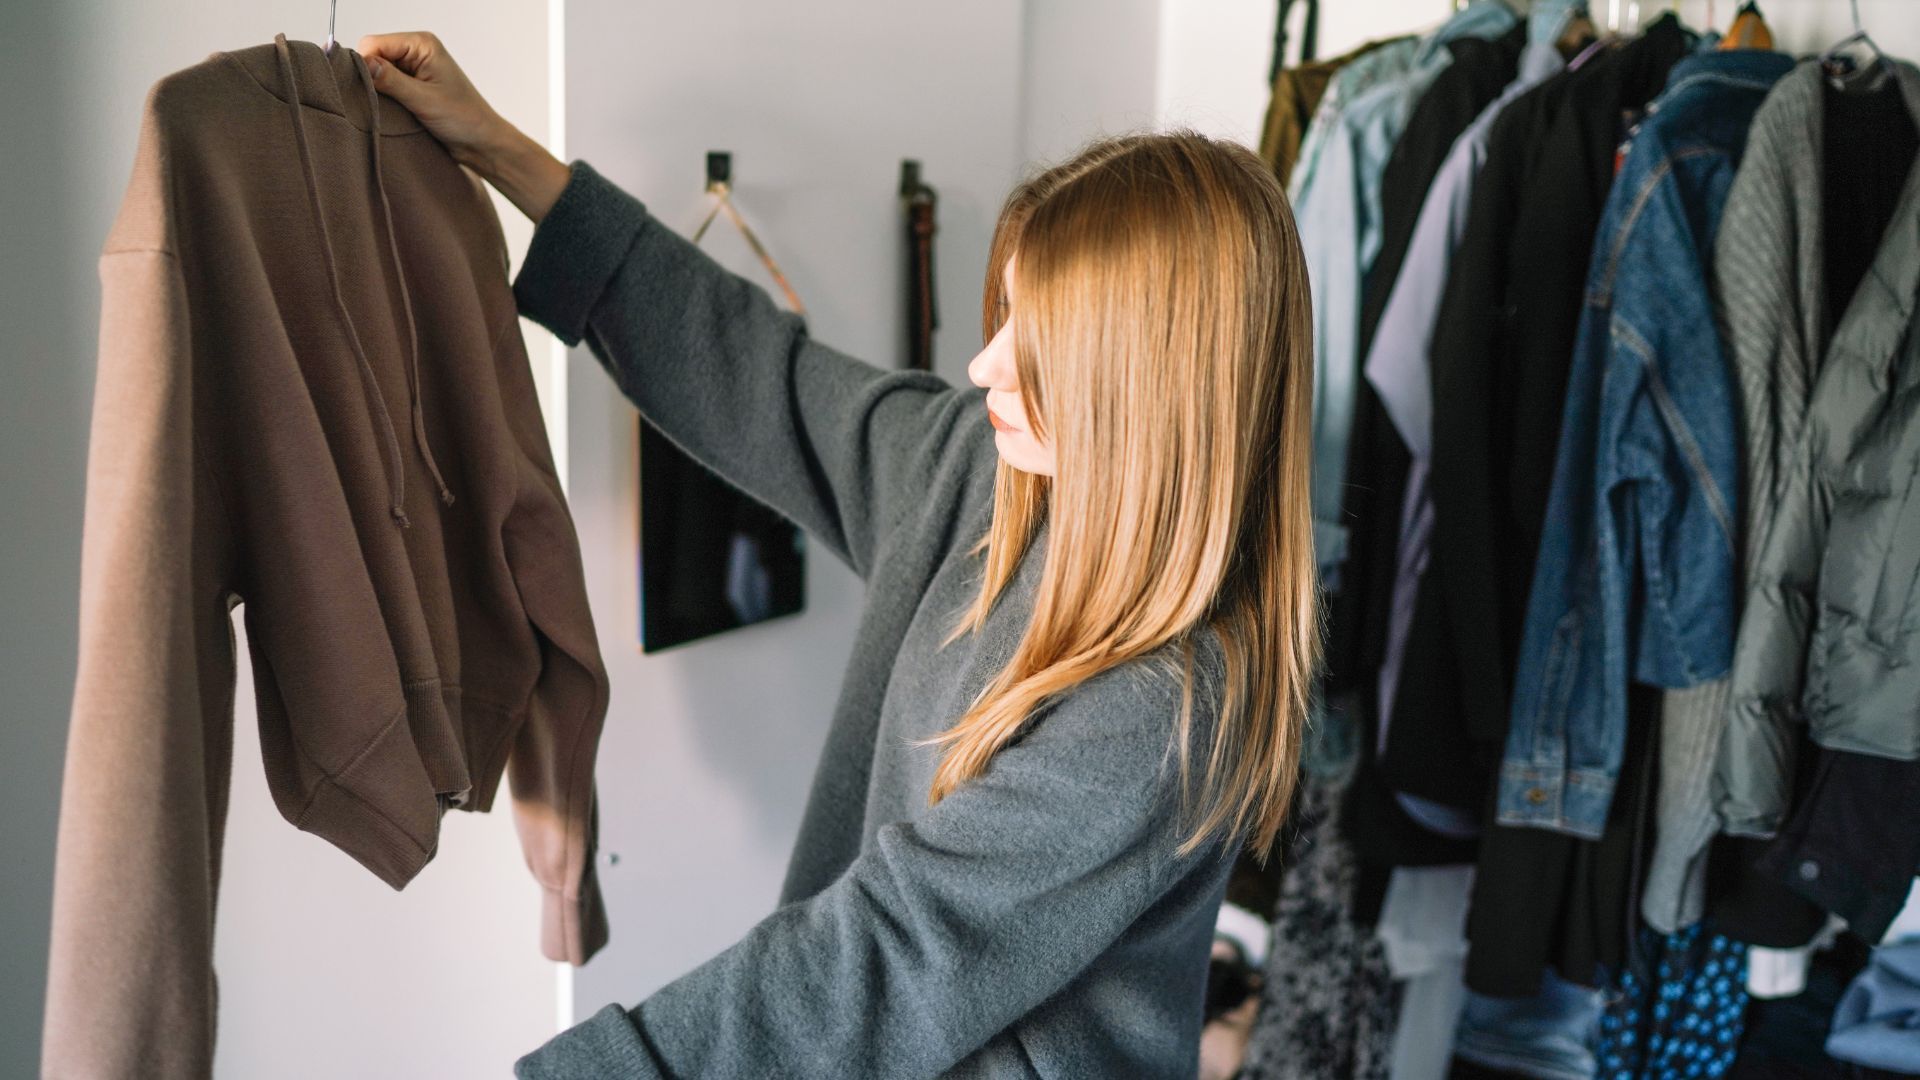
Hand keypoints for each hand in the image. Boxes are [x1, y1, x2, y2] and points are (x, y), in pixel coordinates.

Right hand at [356, 32, 505, 168]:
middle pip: (372, 56)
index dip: (365, 65)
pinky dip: (383, 99)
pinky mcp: (410, 85)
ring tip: (394, 109)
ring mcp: (412, 68)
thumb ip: (390, 80)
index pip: (373, 44)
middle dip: (371, 79)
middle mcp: (415, 51)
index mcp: (421, 44)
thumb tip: (362, 64)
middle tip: (385, 102)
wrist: (481, 142)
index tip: (369, 89)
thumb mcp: (424, 99)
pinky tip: (394, 111)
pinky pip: (383, 87)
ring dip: (378, 92)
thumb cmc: (464, 119)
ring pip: (375, 73)